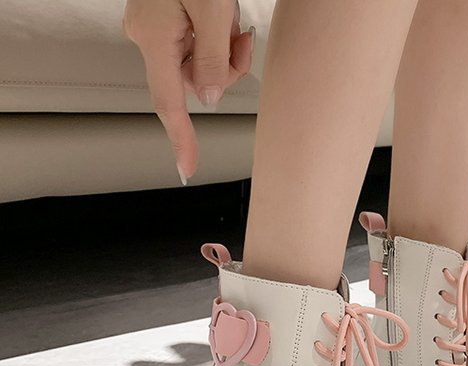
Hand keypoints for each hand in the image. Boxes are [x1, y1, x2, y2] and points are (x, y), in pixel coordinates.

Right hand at [123, 0, 254, 183]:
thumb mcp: (212, 9)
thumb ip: (213, 59)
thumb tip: (208, 97)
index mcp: (154, 38)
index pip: (169, 102)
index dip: (180, 137)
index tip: (187, 168)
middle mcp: (148, 35)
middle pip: (193, 81)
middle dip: (224, 67)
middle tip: (240, 36)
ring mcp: (156, 25)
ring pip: (200, 62)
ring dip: (224, 48)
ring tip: (230, 15)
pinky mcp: (167, 17)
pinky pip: (197, 42)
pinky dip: (217, 34)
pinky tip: (222, 12)